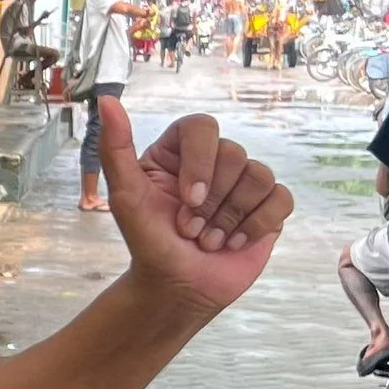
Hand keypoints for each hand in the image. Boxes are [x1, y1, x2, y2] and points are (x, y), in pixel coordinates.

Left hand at [102, 103, 291, 317]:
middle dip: (213, 201)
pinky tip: (234, 244)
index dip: (200, 162)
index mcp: (180, 151)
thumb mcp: (126, 196)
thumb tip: (107, 100)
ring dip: (231, 217)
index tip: (187, 200)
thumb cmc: (149, 242)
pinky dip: (257, 225)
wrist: (177, 288)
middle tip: (191, 229)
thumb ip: (115, 148)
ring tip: (210, 240)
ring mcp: (243, 184)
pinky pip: (281, 199)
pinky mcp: (267, 209)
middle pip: (235, 153)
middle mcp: (214, 162)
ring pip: (260, 175)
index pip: (202, 127)